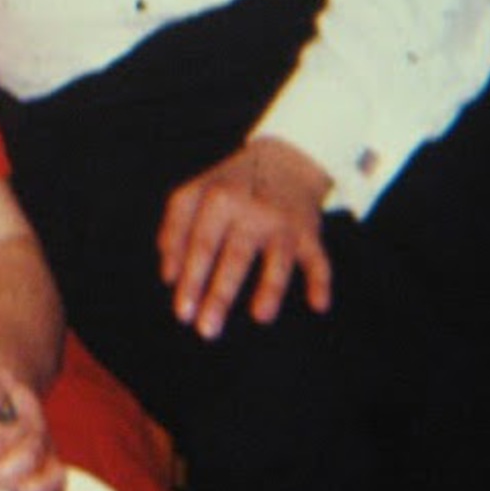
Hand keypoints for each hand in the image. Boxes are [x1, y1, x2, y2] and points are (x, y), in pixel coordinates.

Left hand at [158, 136, 333, 338]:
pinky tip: (318, 305)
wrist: (282, 160)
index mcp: (216, 198)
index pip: (200, 244)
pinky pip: (318, 260)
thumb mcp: (194, 194)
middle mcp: (251, 209)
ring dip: (270, 289)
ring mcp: (282, 221)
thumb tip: (168, 276)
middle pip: (234, 257)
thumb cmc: (227, 186)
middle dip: (220, 294)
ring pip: (277, 260)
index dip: (190, 278)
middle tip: (206, 329)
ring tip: (260, 317)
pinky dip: (321, 281)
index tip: (182, 312)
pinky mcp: (309, 232)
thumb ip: (174, 229)